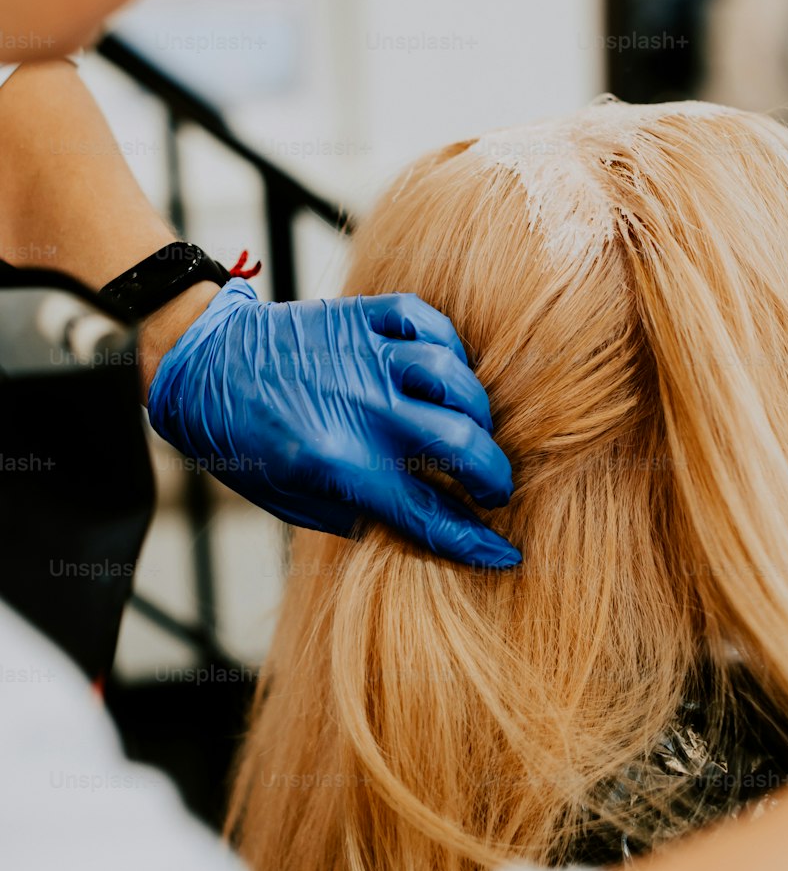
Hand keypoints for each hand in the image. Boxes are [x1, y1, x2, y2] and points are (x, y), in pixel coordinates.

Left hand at [146, 279, 521, 567]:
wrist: (199, 364)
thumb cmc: (242, 442)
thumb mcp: (290, 500)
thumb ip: (359, 512)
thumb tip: (422, 522)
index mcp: (340, 465)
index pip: (429, 514)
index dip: (475, 539)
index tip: (504, 553)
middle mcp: (361, 409)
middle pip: (462, 442)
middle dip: (493, 475)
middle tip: (493, 487)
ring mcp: (365, 357)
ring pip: (455, 377)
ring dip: (475, 409)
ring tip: (469, 427)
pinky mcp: (361, 317)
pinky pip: (428, 321)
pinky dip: (447, 343)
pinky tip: (442, 368)